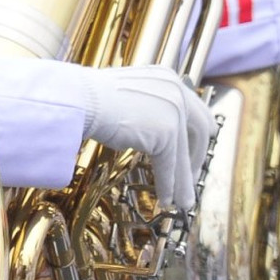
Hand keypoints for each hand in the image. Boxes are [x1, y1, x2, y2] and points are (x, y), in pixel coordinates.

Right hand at [83, 65, 213, 209]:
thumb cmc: (93, 98)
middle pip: (198, 132)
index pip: (194, 110)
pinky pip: (169, 166)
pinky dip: (168, 186)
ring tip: (183, 201)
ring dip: (183, 182)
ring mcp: (174, 112)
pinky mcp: (166, 134)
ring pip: (183, 155)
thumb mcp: (130, 97)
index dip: (197, 135)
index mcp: (169, 79)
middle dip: (196, 158)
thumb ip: (148, 107)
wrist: (81, 100)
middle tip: (190, 178)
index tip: (195, 151)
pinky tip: (165, 199)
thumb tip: (154, 132)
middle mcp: (177, 91)